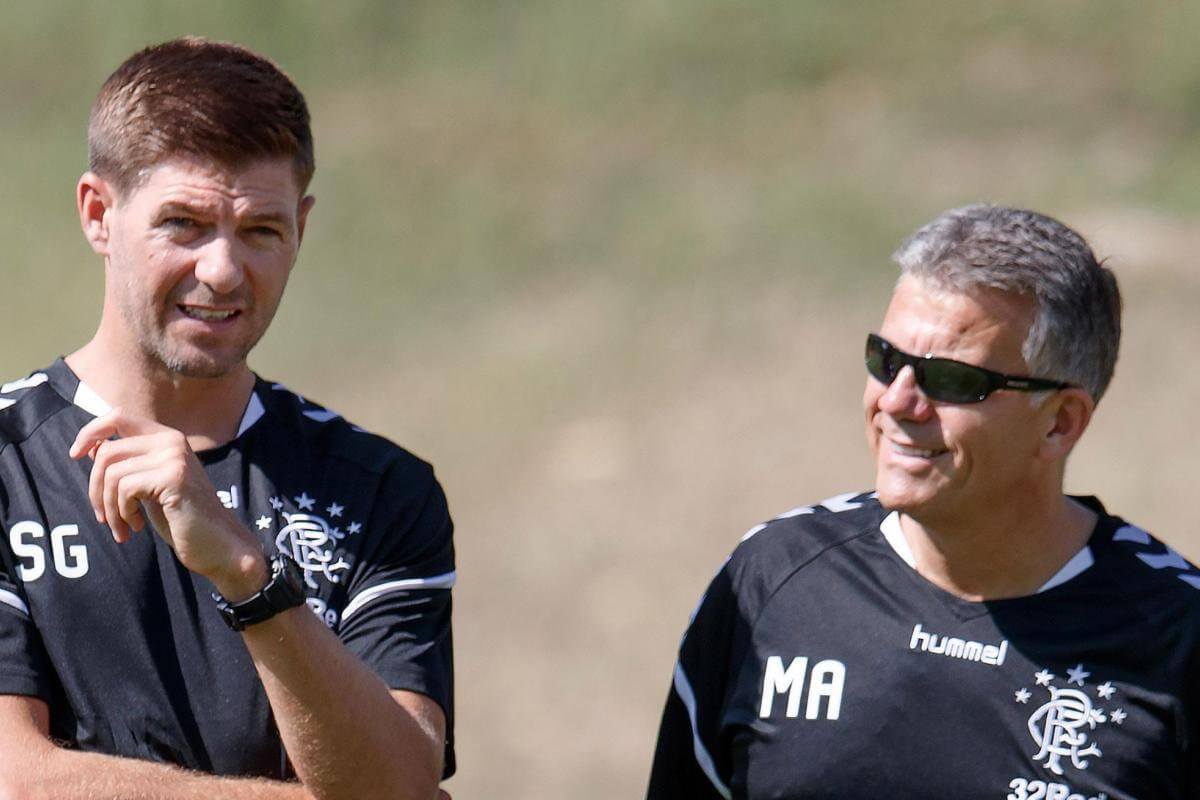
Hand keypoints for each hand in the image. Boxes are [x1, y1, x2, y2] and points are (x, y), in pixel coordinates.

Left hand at [69, 409, 266, 596]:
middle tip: (103, 517)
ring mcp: (174, 457)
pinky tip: (136, 528)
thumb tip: (92, 448)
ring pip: (111, 472)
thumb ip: (130, 465)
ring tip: (122, 527)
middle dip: (95, 489)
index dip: (91, 432)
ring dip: (108, 507)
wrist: (219, 546)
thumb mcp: (150, 488)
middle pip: (107, 452)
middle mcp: (172, 440)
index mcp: (167, 438)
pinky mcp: (173, 477)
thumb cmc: (183, 520)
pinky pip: (125, 488)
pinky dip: (122, 513)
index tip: (75, 455)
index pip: (118, 416)